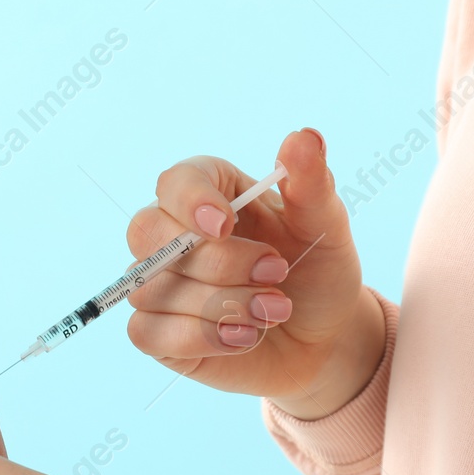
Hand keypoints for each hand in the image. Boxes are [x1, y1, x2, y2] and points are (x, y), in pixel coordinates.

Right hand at [125, 130, 386, 419]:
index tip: (224, 224)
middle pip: (151, 235)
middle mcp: (173, 236)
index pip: (175, 182)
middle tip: (277, 271)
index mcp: (210, 193)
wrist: (321, 337)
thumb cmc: (317, 273)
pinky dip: (203, 337)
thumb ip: (311, 183)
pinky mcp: (155, 332)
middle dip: (216, 261)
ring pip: (154, 289)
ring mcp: (157, 285)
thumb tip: (304, 137)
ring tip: (275, 310)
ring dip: (223, 304)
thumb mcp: (325, 226)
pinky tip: (246, 337)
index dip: (191, 200)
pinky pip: (149, 332)